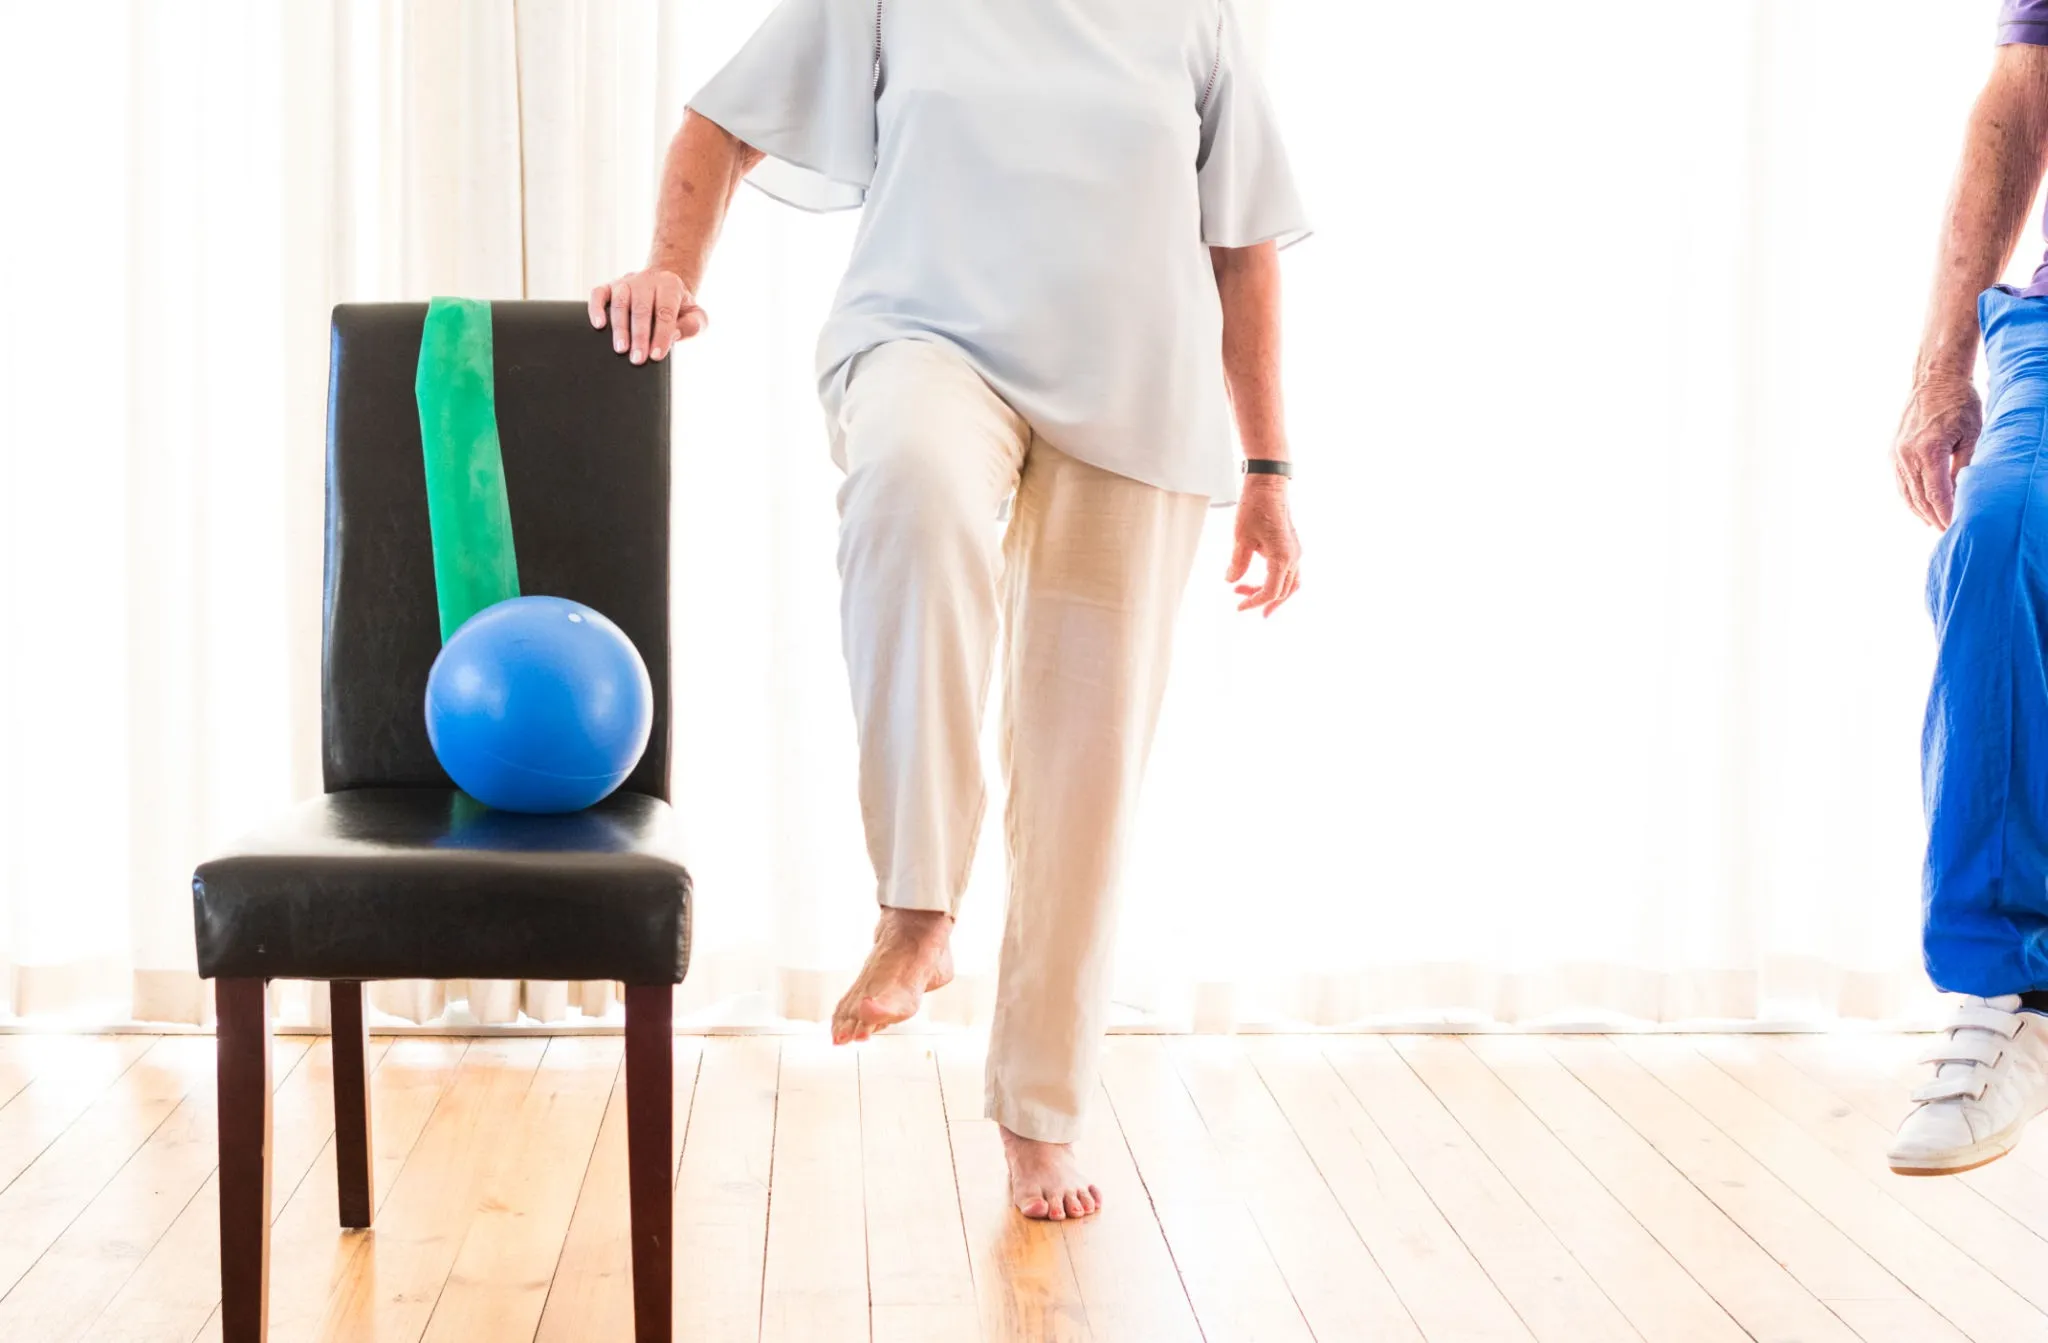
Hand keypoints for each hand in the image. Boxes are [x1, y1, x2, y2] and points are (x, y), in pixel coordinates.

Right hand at [589, 269, 706, 364]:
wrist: (665, 285)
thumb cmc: (680, 307)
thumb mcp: (696, 316)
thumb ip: (692, 326)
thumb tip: (672, 335)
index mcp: (670, 285)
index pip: (665, 312)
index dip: (661, 335)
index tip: (656, 355)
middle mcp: (646, 280)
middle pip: (641, 309)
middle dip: (639, 336)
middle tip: (637, 359)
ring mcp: (626, 282)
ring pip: (619, 302)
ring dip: (620, 327)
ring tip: (621, 349)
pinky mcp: (610, 286)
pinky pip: (599, 293)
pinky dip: (596, 308)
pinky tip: (598, 325)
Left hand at [1226, 476, 1300, 616]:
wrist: (1269, 484)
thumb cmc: (1256, 506)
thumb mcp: (1241, 538)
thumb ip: (1238, 563)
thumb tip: (1231, 581)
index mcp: (1282, 557)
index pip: (1271, 591)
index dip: (1254, 602)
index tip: (1238, 606)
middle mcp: (1293, 557)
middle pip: (1283, 591)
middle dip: (1262, 599)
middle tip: (1242, 604)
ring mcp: (1295, 551)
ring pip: (1290, 583)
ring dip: (1273, 593)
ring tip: (1252, 596)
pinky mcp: (1292, 546)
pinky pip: (1289, 572)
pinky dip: (1277, 581)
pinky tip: (1260, 579)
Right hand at [1893, 374, 1981, 529]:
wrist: (1934, 380)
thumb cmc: (1958, 403)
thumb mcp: (1972, 435)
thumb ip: (1964, 467)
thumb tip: (1961, 494)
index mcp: (1928, 450)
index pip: (1937, 494)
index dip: (1946, 513)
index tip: (1955, 526)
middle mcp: (1907, 455)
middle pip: (1919, 498)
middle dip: (1934, 517)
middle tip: (1948, 530)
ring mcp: (1897, 454)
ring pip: (1907, 493)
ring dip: (1921, 511)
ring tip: (1935, 523)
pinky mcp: (1893, 452)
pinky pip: (1901, 483)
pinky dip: (1911, 497)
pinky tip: (1923, 505)